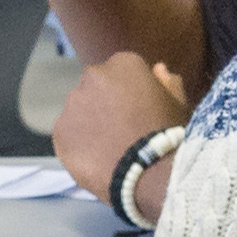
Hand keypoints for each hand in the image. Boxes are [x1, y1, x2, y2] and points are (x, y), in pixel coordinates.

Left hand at [54, 47, 187, 208]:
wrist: (149, 172)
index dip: (129, 93)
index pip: (121, 72)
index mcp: (124, 64)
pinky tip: (94, 158)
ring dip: (89, 122)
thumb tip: (157, 69)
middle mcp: (93, 76)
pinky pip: (68, 134)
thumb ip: (166, 82)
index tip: (137, 111)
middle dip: (104, 103)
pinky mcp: (59, 131)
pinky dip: (77, 144)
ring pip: (79, 110)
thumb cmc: (168, 134)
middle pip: (96, 87)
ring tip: (106, 147)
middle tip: (119, 129)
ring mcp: (73, 103)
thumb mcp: (177, 104)